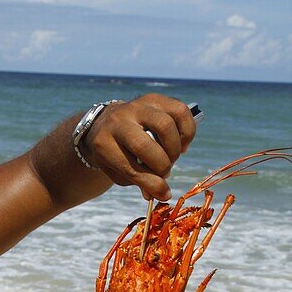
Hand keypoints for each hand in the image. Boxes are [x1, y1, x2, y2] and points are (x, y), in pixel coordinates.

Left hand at [81, 95, 197, 200]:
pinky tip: (182, 144)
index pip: (130, 166)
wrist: (106, 124)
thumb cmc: (114, 153)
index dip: (151, 183)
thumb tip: (163, 194)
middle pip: (146, 145)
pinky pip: (180, 111)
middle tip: (164, 172)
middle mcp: (119, 121)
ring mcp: (137, 106)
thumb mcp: (118, 172)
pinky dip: (187, 131)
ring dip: (175, 149)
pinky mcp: (155, 98)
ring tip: (172, 158)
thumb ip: (140, 183)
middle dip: (162, 166)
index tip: (164, 193)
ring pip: (165, 125)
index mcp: (104, 143)